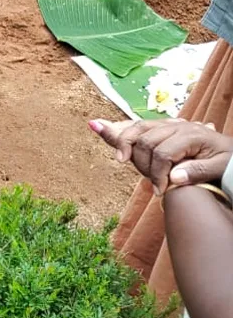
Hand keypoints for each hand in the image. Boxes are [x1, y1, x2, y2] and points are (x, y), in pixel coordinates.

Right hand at [90, 119, 232, 194]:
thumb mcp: (221, 168)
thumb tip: (174, 177)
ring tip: (120, 158)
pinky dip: (117, 129)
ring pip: (137, 130)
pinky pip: (135, 127)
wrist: (231, 152)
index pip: (163, 154)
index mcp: (192, 135)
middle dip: (143, 163)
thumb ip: (198, 171)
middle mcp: (176, 126)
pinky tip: (97, 125)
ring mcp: (167, 125)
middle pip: (146, 140)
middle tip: (150, 182)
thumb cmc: (227, 161)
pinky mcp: (160, 128)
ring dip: (123, 142)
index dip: (158, 174)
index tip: (160, 192)